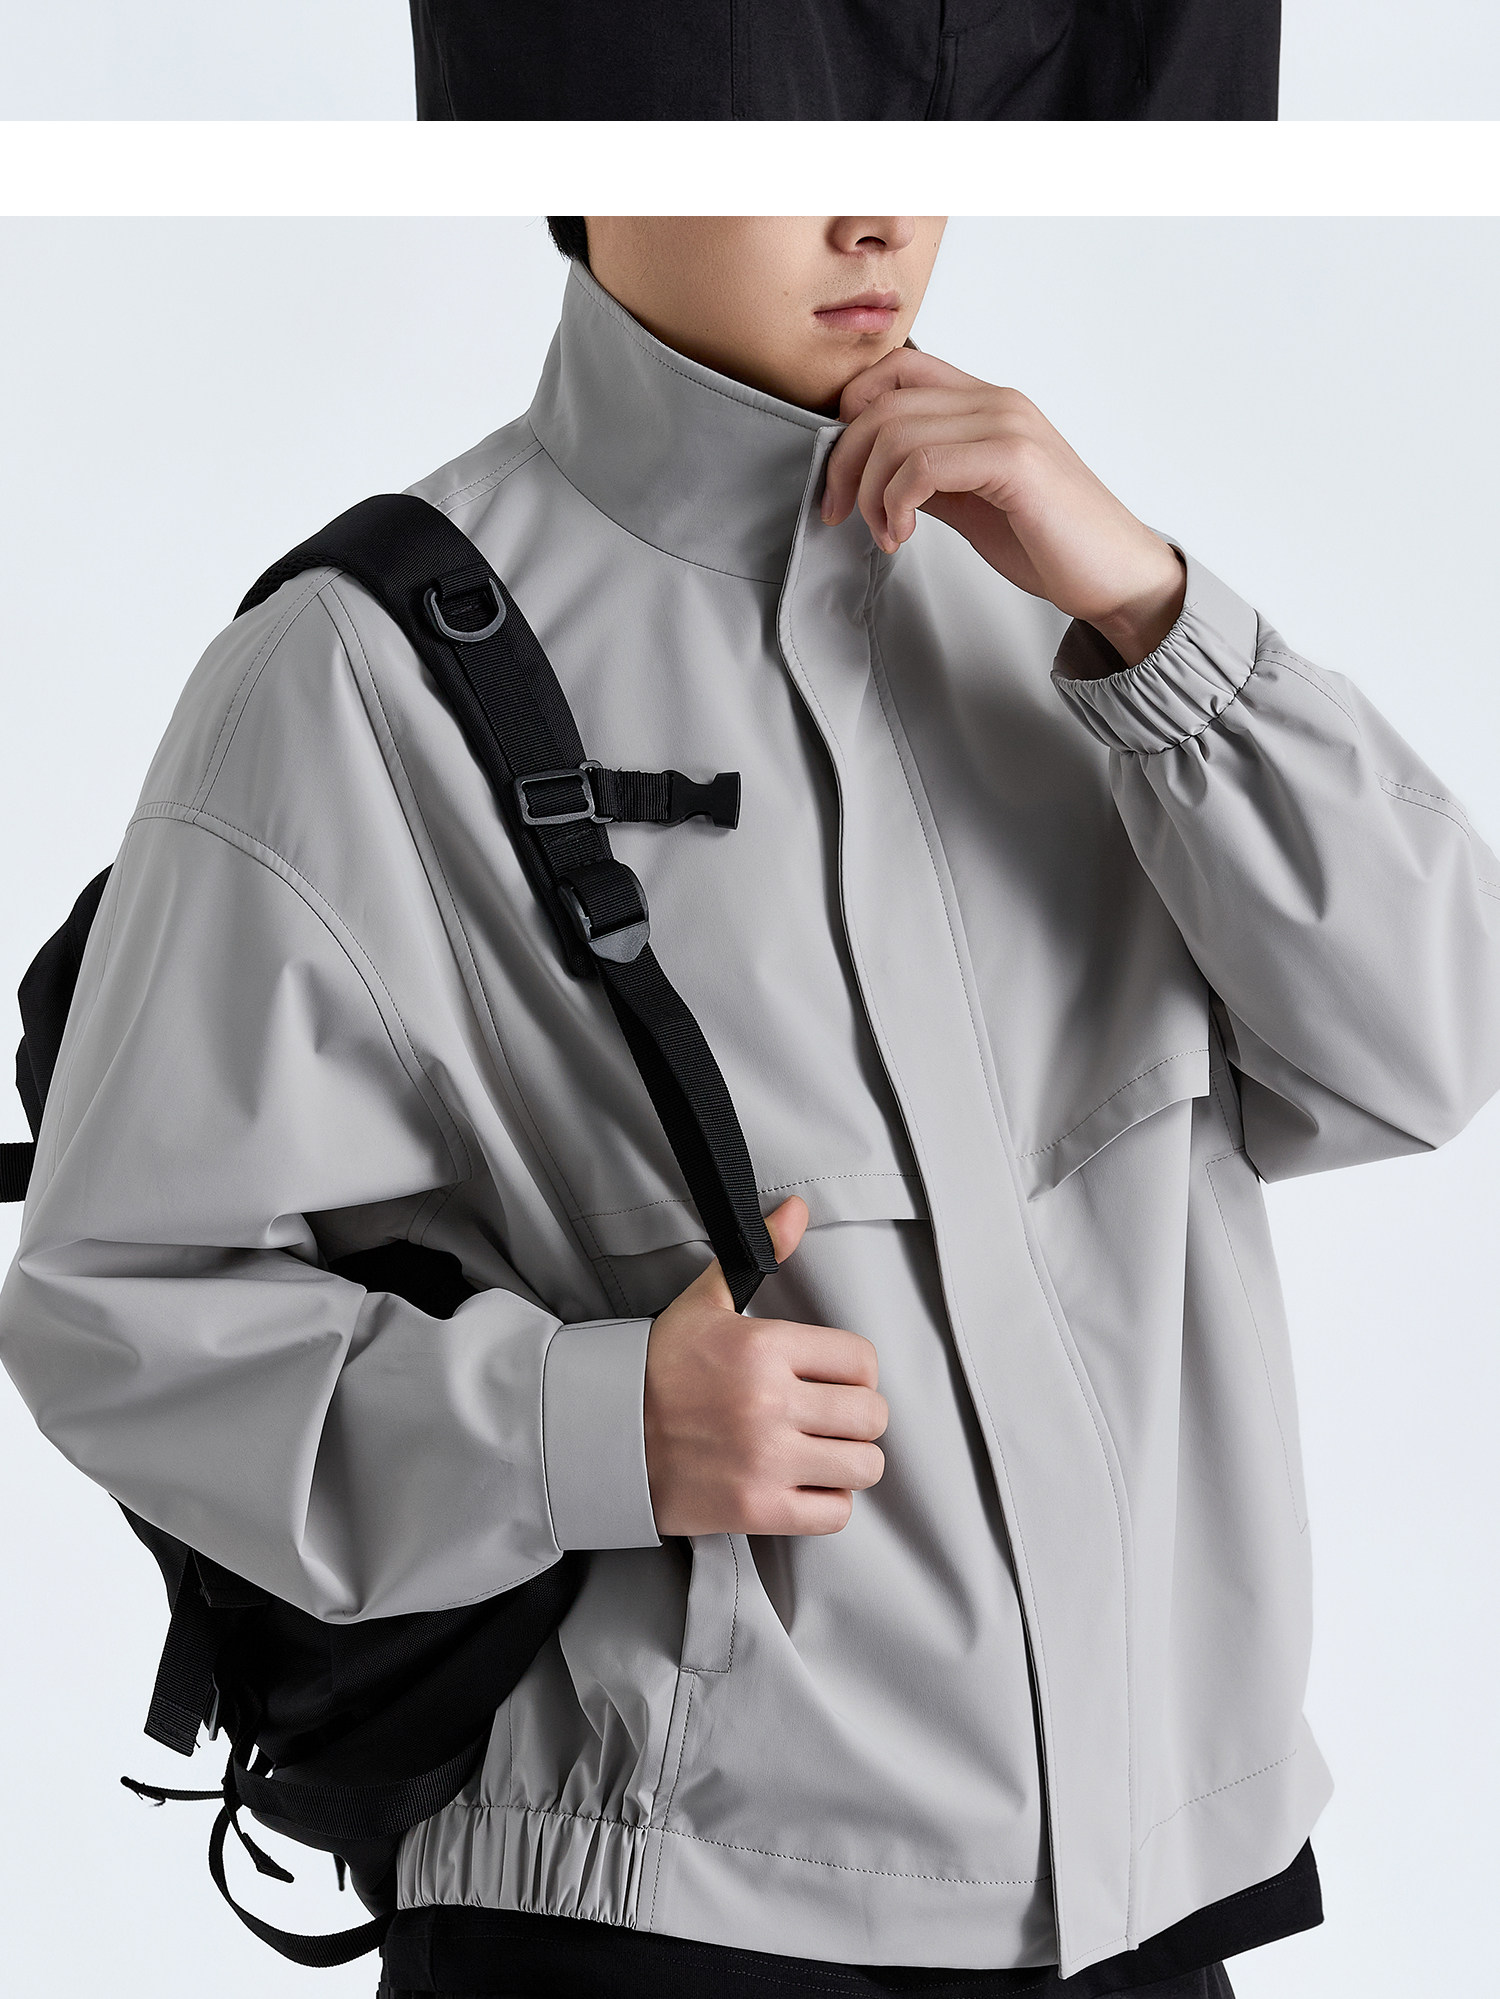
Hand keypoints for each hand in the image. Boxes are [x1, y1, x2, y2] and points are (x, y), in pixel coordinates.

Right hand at [643, 1196, 888, 1536]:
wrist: (601, 1435)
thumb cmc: (656, 1367)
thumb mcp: (705, 1301)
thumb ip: (760, 1252)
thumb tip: (798, 1208)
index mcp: (764, 1347)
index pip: (862, 1361)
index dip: (855, 1372)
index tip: (834, 1380)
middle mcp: (771, 1403)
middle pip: (871, 1415)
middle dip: (857, 1417)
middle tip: (828, 1418)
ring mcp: (765, 1460)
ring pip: (864, 1466)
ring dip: (850, 1461)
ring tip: (821, 1452)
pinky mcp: (756, 1510)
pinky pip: (835, 1513)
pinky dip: (829, 1502)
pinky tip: (805, 1484)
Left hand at [821, 348, 1185, 667]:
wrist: (1116, 576)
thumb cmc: (1051, 542)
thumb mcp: (972, 502)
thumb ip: (928, 477)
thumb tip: (872, 474)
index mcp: (987, 403)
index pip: (896, 369)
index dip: (851, 413)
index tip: (841, 474)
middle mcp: (997, 401)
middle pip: (881, 402)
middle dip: (843, 464)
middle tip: (838, 514)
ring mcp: (1008, 425)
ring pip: (895, 433)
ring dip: (869, 493)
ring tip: (886, 534)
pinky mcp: (1015, 460)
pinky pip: (924, 464)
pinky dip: (896, 503)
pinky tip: (903, 534)